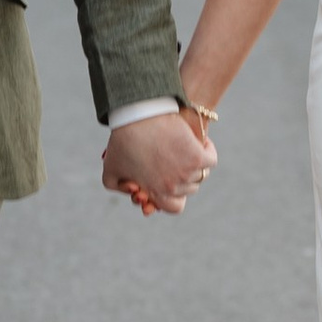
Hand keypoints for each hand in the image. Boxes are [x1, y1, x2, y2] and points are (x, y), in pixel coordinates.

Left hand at [102, 111, 216, 217]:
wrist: (138, 115)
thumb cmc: (123, 140)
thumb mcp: (110, 169)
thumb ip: (118, 186)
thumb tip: (133, 192)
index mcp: (156, 192)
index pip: (175, 207)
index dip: (174, 196)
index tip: (169, 181)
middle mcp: (173, 187)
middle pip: (189, 188)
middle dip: (183, 176)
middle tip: (175, 159)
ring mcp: (186, 172)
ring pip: (200, 174)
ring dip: (195, 163)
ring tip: (184, 149)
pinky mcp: (197, 156)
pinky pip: (210, 160)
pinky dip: (207, 151)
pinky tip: (199, 143)